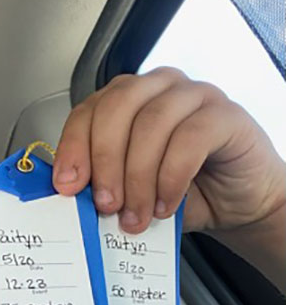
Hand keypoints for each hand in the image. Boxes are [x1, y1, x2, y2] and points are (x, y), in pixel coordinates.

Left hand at [52, 67, 285, 234]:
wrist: (236, 203)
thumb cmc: (181, 191)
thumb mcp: (131, 192)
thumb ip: (103, 186)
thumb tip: (71, 195)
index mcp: (126, 101)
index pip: (88, 110)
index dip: (73, 147)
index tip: (67, 186)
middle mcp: (157, 89)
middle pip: (117, 107)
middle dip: (104, 160)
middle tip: (105, 205)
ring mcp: (194, 95)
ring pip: (152, 123)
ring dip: (138, 177)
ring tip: (137, 215)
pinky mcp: (226, 114)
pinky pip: (191, 138)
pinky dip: (172, 177)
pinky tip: (167, 205)